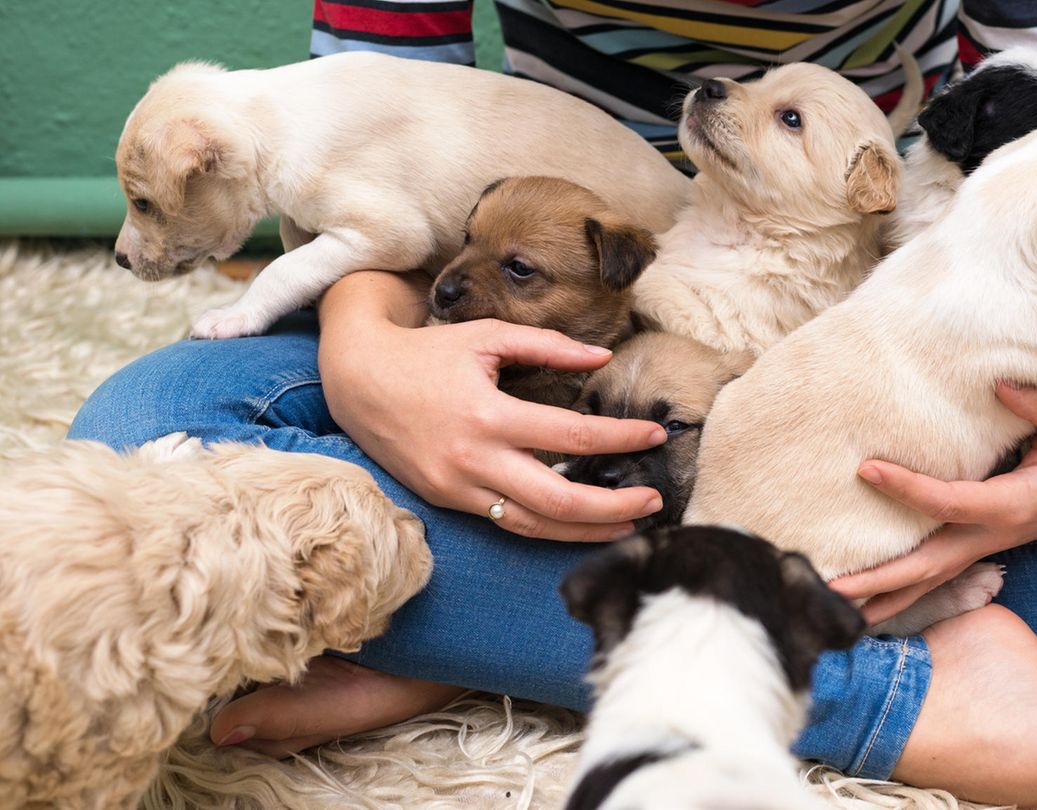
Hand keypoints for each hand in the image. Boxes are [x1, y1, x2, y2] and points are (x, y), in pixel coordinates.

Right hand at [318, 275, 666, 540]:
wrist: (357, 380)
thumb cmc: (427, 353)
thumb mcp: (487, 337)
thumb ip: (549, 345)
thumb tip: (603, 358)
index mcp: (488, 414)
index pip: (572, 434)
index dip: (621, 438)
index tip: (656, 434)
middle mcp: (474, 460)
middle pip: (559, 501)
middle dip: (615, 506)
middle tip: (655, 500)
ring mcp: (459, 488)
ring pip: (534, 526)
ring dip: (588, 531)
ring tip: (630, 525)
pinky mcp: (450, 501)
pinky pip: (508, 523)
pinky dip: (549, 529)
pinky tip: (581, 525)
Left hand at [831, 382, 1036, 624]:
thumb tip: (1000, 385)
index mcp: (1012, 507)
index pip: (949, 502)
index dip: (908, 489)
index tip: (868, 469)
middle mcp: (992, 536)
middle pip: (929, 566)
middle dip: (883, 578)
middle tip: (834, 589)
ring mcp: (982, 547)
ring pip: (929, 580)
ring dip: (885, 597)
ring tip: (838, 611)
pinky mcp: (975, 547)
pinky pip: (934, 575)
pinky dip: (901, 591)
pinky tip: (868, 603)